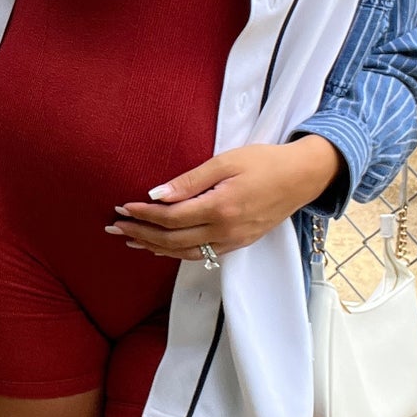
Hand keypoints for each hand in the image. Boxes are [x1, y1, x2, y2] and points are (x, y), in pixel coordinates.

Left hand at [106, 137, 344, 258]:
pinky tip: (162, 247)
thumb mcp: (226, 161)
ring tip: (130, 240)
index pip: (171, 218)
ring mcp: (233, 241)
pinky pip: (201, 255)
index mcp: (221, 208)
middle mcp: (226, 231)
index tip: (122, 208)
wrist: (302, 177)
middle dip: (140, 234)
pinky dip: (176, 253)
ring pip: (185, 253)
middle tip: (114, 228)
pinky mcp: (239, 243)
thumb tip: (157, 194)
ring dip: (154, 247)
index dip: (143, 215)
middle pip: (172, 240)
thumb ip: (190, 180)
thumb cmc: (265, 162)